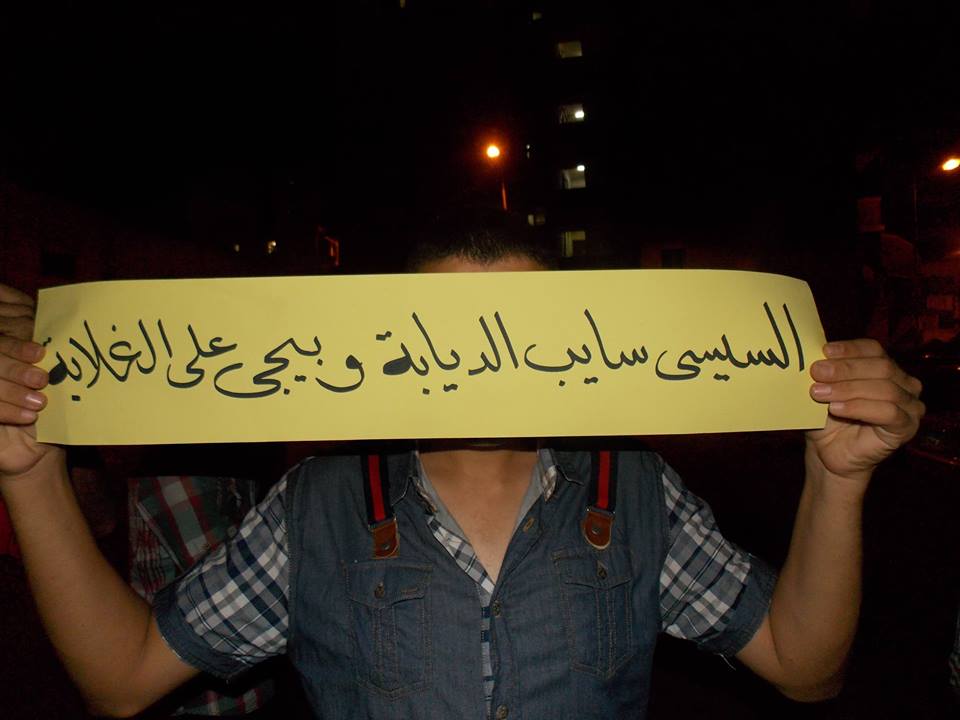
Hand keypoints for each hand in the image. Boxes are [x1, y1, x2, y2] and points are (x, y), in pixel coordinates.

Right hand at [0, 284, 57, 480]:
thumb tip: (77, 340)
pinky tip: (28, 417)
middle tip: (41, 379)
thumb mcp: (52, 386)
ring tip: (40, 403)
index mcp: (7, 359)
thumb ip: (53, 366)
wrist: (36, 449)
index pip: (3, 344)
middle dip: (15, 370)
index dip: (17, 347)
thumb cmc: (48, 412)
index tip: (40, 353)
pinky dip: (7, 410)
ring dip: (13, 392)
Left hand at [806, 339, 923, 486]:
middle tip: (817, 372)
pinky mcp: (907, 427)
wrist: (829, 453)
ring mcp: (909, 405)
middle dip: (845, 368)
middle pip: (880, 366)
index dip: (849, 349)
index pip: (872, 349)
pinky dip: (859, 407)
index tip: (824, 352)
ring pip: (885, 388)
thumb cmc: (827, 419)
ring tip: (819, 393)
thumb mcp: (823, 389)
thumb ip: (824, 372)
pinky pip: (888, 412)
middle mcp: (904, 383)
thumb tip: (813, 354)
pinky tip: (836, 409)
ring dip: (848, 388)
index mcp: (885, 367)